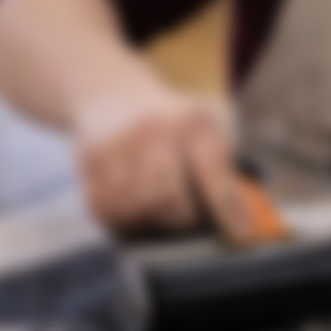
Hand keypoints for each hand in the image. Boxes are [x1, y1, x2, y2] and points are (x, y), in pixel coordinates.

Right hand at [71, 87, 250, 241]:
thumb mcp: (205, 133)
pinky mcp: (88, 162)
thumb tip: (242, 222)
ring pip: (133, 210)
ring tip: (160, 211)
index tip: (242, 235)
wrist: (115, 95)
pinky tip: (135, 209)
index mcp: (192, 124)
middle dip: (182, 220)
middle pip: (166, 200)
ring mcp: (116, 146)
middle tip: (189, 219)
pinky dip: (124, 221)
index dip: (229, 210)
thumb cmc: (174, 126)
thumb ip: (222, 174)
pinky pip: (106, 211)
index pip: (214, 174)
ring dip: (150, 222)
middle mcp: (152, 132)